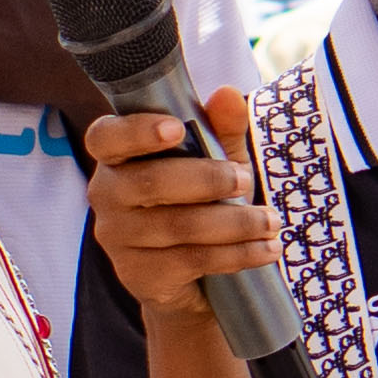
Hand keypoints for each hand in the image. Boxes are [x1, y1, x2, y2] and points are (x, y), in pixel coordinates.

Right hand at [83, 87, 275, 333]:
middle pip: (151, 182)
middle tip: (246, 180)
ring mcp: (117, 238)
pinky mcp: (137, 274)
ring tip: (271, 221)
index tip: (175, 128)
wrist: (190, 282)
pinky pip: (190, 260)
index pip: (106, 137)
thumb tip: (228, 95)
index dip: (137, 131)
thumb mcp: (215, 163)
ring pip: (178, 226)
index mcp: (117, 157)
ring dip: (234, 223)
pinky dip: (236, 254)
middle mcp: (107, 195)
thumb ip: (220, 129)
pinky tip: (265, 249)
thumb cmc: (199, 204)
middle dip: (207, 179)